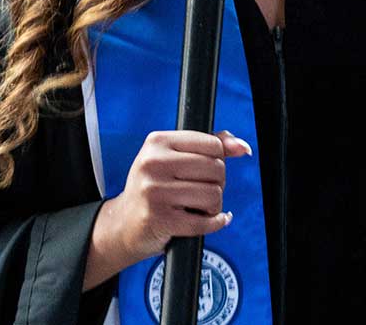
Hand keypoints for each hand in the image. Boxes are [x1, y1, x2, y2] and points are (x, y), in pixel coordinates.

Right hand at [84, 130, 250, 289]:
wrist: (123, 223)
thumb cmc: (153, 188)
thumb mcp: (172, 159)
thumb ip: (208, 147)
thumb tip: (242, 147)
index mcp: (156, 141)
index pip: (213, 144)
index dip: (217, 160)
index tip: (203, 172)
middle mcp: (152, 163)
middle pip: (216, 169)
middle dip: (216, 184)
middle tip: (199, 192)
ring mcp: (154, 191)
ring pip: (214, 195)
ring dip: (213, 207)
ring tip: (196, 207)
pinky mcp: (159, 218)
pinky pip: (205, 222)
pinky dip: (214, 223)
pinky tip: (204, 220)